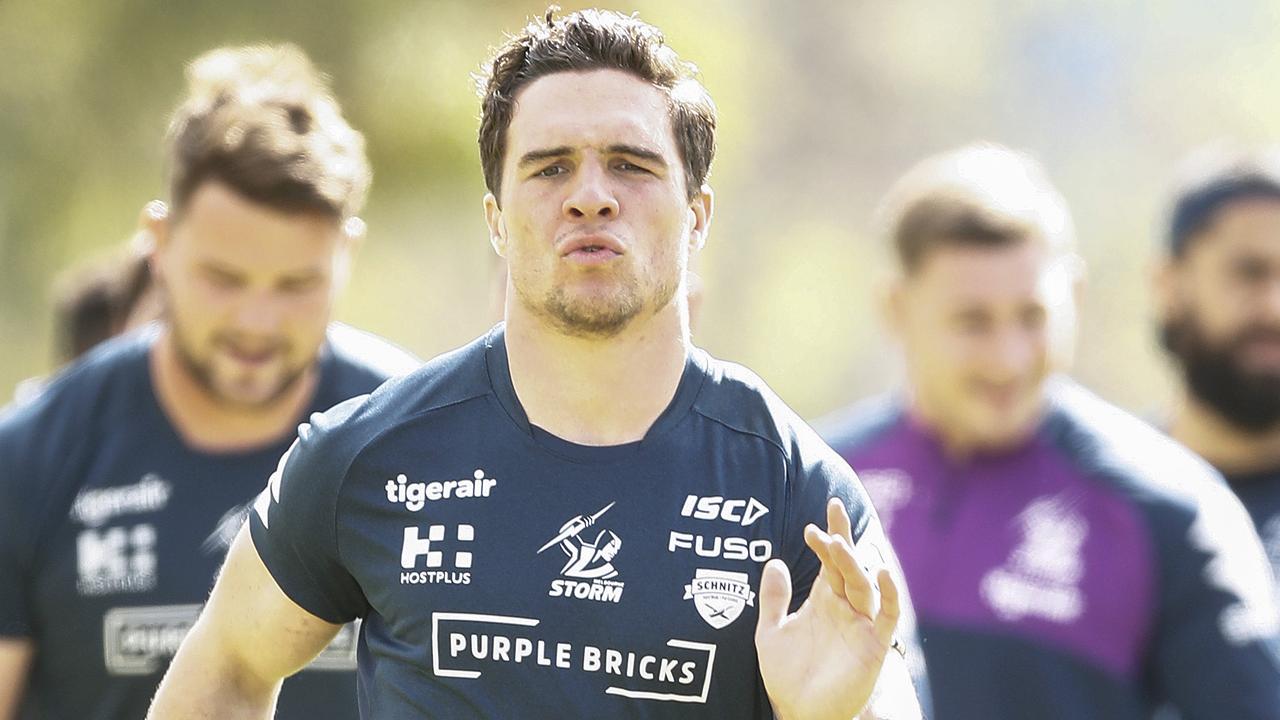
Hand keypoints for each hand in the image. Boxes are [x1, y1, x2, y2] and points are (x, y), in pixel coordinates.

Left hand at [755, 498, 899, 719]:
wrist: (798, 712)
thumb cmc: (787, 675)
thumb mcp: (770, 632)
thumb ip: (773, 598)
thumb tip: (774, 561)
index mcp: (823, 600)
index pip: (828, 562)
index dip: (825, 539)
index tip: (814, 521)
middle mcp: (845, 607)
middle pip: (848, 565)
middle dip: (841, 539)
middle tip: (832, 512)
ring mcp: (861, 624)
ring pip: (864, 585)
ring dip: (854, 563)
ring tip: (838, 544)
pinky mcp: (874, 645)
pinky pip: (888, 615)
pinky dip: (890, 593)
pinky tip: (882, 572)